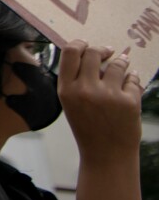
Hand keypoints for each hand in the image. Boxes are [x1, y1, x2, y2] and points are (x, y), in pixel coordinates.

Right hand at [58, 40, 142, 163]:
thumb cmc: (88, 128)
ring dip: (121, 62)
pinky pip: (133, 79)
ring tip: (123, 64)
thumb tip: (88, 52)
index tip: (87, 45)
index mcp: (67, 89)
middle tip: (107, 51)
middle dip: (102, 49)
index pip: (70, 52)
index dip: (80, 43)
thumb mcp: (70, 103)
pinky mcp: (129, 102)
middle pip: (93, 53)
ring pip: (117, 64)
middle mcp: (86, 90)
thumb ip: (75, 80)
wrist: (106, 155)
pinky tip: (131, 82)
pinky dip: (133, 78)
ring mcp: (108, 95)